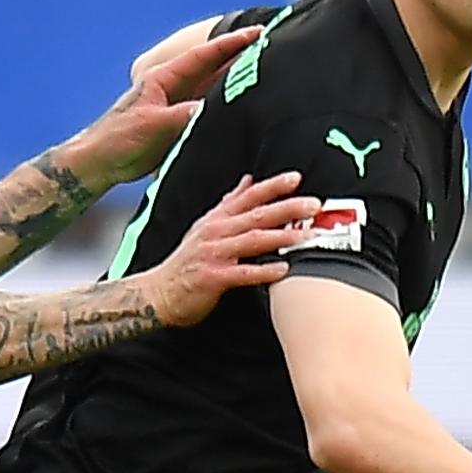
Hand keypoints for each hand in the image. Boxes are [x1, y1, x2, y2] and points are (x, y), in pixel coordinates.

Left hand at [68, 27, 261, 185]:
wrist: (102, 161)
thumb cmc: (119, 137)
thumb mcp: (153, 124)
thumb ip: (182, 116)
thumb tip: (210, 111)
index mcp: (164, 79)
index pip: (203, 56)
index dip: (230, 44)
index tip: (256, 33)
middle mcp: (173, 88)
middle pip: (212, 70)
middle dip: (239, 59)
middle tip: (271, 50)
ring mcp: (178, 107)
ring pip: (212, 92)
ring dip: (235, 86)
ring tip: (265, 78)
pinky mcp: (180, 126)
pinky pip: (208, 114)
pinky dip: (225, 111)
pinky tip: (243, 112)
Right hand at [142, 174, 317, 325]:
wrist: (158, 294)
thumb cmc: (186, 263)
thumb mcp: (206, 227)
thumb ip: (229, 204)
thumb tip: (248, 181)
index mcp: (217, 219)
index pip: (248, 196)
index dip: (272, 186)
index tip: (296, 178)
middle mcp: (216, 232)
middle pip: (256, 215)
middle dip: (286, 207)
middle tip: (313, 204)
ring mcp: (214, 254)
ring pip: (253, 240)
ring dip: (281, 237)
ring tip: (306, 236)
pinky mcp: (213, 277)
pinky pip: (243, 273)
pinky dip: (263, 271)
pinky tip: (283, 270)